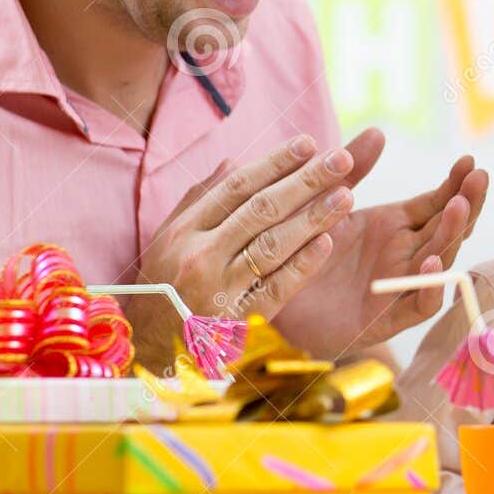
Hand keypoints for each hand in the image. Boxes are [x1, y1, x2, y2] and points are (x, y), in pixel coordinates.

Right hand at [130, 134, 360, 367]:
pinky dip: (302, 266)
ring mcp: (218, 289)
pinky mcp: (237, 321)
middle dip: (305, 181)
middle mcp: (200, 255)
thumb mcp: (168, 239)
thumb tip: (233, 162)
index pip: (237, 187)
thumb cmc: (163, 286)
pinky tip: (327, 243)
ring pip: (272, 245)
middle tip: (341, 159)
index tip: (308, 143)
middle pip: (261, 209)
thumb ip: (201, 200)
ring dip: (313, 218)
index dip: (275, 163)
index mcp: (186, 230)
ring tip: (346, 196)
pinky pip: (275, 289)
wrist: (147, 349)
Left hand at [272, 128, 488, 358]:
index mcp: (395, 226)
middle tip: (479, 177)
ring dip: (452, 235)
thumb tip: (377, 131)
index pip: (437, 202)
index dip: (455, 183)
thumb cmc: (305, 251)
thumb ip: (353, 171)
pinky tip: (433, 263)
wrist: (277, 301)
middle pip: (447, 228)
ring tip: (459, 208)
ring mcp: (400, 284)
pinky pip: (418, 304)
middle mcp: (405, 253)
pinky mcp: (388, 317)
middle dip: (466, 202)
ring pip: (439, 259)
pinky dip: (430, 286)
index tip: (468, 161)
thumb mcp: (328, 204)